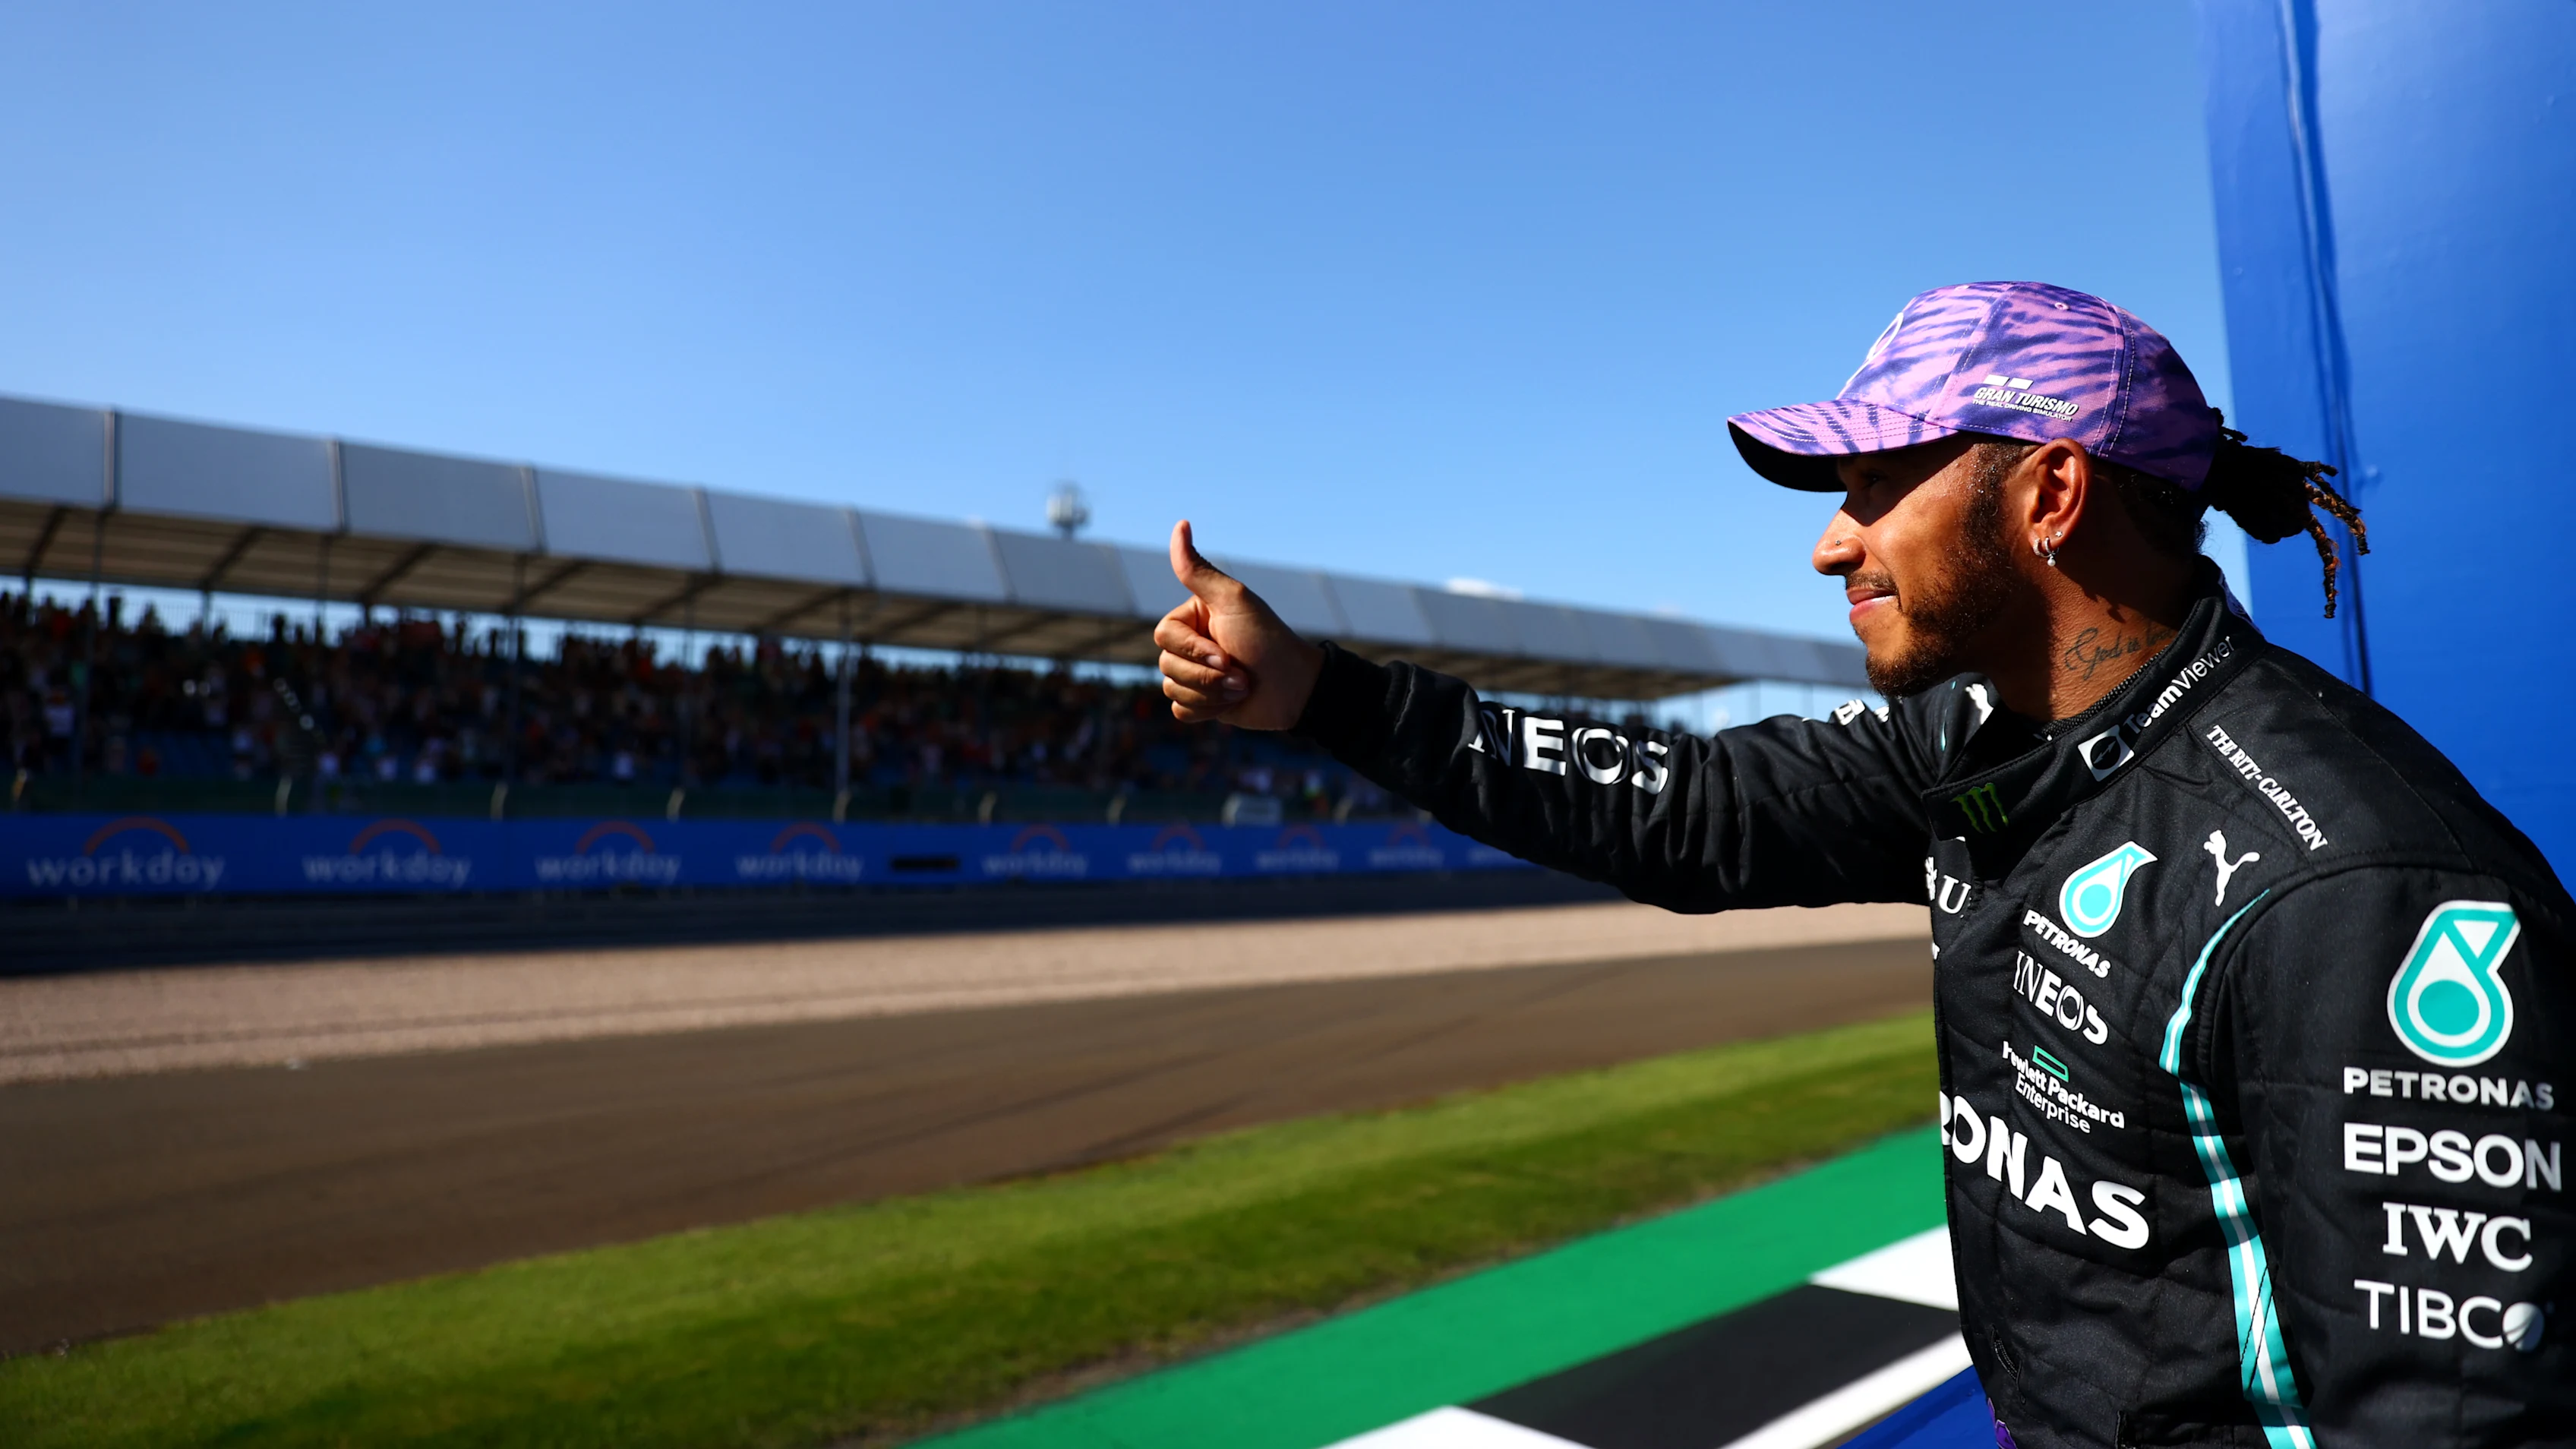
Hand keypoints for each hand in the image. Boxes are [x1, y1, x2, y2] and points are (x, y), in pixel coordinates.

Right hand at [1156, 520, 1324, 728]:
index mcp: (1192, 617)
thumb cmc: (1267, 639)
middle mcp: (1190, 644)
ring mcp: (1195, 674)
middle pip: (1166, 666)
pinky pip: (1181, 711)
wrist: (1295, 687)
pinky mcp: (1201, 702)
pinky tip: (1231, 702)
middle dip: (1206, 676)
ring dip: (1211, 694)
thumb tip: (1180, 524)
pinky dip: (1207, 710)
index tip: (1226, 652)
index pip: (1164, 636)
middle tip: (1241, 674)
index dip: (1192, 651)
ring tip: (1242, 687)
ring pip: (1171, 690)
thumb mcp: (1233, 600)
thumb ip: (1197, 570)